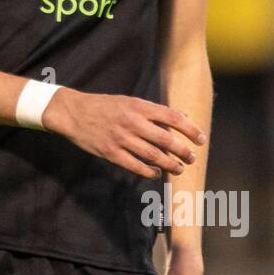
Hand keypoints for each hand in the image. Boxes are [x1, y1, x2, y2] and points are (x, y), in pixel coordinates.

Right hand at [41, 87, 204, 178]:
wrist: (73, 112)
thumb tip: (182, 116)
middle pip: (166, 140)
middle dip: (183, 151)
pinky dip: (149, 172)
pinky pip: (135, 166)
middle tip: (192, 158)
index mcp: (139, 106)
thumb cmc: (104, 106)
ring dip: (170, 165)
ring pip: (153, 156)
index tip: (201, 139)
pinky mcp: (110, 153)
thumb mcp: (129, 101)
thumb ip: (155, 110)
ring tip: (178, 169)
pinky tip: (156, 173)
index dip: (190, 130)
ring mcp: (121, 138)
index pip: (173, 118)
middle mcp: (132, 122)